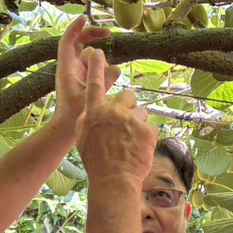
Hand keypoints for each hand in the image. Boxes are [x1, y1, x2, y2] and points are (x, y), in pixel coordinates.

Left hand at [54, 16, 119, 129]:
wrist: (69, 131)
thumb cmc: (75, 115)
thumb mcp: (89, 95)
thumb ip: (99, 77)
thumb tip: (107, 59)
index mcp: (66, 68)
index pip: (67, 41)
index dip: (75, 28)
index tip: (85, 17)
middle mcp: (72, 68)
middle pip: (81, 43)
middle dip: (94, 37)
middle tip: (109, 34)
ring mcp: (80, 74)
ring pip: (94, 57)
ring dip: (103, 63)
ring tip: (106, 82)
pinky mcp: (87, 81)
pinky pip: (99, 69)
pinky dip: (106, 72)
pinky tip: (110, 83)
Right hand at [75, 47, 154, 182]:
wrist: (114, 180)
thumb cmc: (96, 162)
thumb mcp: (83, 138)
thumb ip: (88, 118)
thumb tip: (92, 109)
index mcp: (94, 112)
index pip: (95, 83)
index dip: (97, 66)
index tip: (97, 52)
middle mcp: (113, 111)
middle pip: (127, 95)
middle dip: (129, 106)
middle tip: (126, 124)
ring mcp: (132, 119)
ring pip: (141, 112)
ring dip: (138, 123)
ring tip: (132, 142)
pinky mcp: (148, 129)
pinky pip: (150, 126)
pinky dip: (147, 136)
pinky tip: (140, 149)